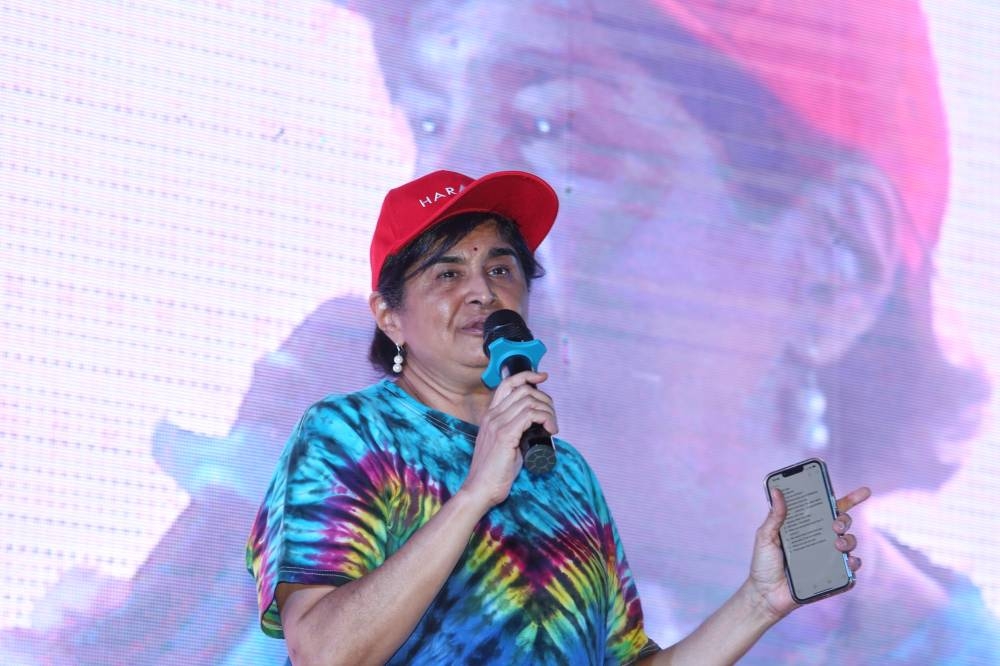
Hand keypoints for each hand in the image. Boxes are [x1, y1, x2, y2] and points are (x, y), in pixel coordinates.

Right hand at [460, 371, 557, 509]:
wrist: (480, 489)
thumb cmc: (495, 472)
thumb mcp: (505, 445)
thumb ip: (515, 432)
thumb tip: (537, 427)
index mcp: (490, 416)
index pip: (507, 384)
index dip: (527, 375)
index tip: (542, 377)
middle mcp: (492, 416)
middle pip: (524, 390)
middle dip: (545, 399)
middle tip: (552, 418)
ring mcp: (497, 424)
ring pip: (530, 401)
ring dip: (548, 411)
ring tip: (553, 427)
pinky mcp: (505, 435)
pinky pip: (531, 415)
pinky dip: (546, 418)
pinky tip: (551, 430)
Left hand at [747, 485, 871, 619]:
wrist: (765, 593)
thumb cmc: (764, 563)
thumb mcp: (765, 536)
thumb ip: (774, 516)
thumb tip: (777, 491)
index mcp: (806, 525)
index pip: (828, 508)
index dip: (848, 499)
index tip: (865, 492)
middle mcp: (820, 539)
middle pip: (842, 522)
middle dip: (844, 519)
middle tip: (835, 524)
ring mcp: (828, 557)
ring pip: (849, 542)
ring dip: (849, 539)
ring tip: (837, 543)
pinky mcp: (833, 575)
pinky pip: (851, 569)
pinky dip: (854, 563)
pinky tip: (849, 560)